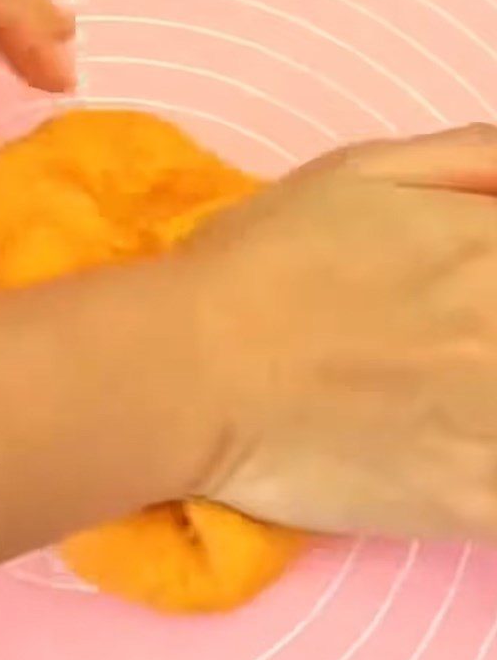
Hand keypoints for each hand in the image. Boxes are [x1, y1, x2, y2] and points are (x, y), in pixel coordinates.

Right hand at [185, 124, 496, 540]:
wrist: (193, 368)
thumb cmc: (261, 260)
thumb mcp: (354, 171)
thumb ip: (470, 158)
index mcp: (493, 249)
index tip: (478, 293)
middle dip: (494, 329)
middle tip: (457, 340)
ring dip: (494, 393)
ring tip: (453, 380)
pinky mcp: (473, 502)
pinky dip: (496, 472)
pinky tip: (468, 445)